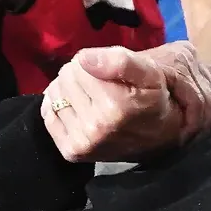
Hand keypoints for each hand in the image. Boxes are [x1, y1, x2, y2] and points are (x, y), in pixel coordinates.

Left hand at [40, 42, 210, 161]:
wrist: (163, 136)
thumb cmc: (157, 97)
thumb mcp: (151, 71)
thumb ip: (121, 61)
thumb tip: (83, 59)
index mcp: (118, 105)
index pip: (80, 63)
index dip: (96, 60)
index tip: (113, 71)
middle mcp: (98, 126)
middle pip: (67, 77)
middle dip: (83, 74)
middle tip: (104, 84)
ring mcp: (83, 142)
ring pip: (56, 93)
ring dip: (71, 89)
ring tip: (94, 96)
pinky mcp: (72, 151)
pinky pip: (48, 113)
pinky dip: (61, 106)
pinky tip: (81, 108)